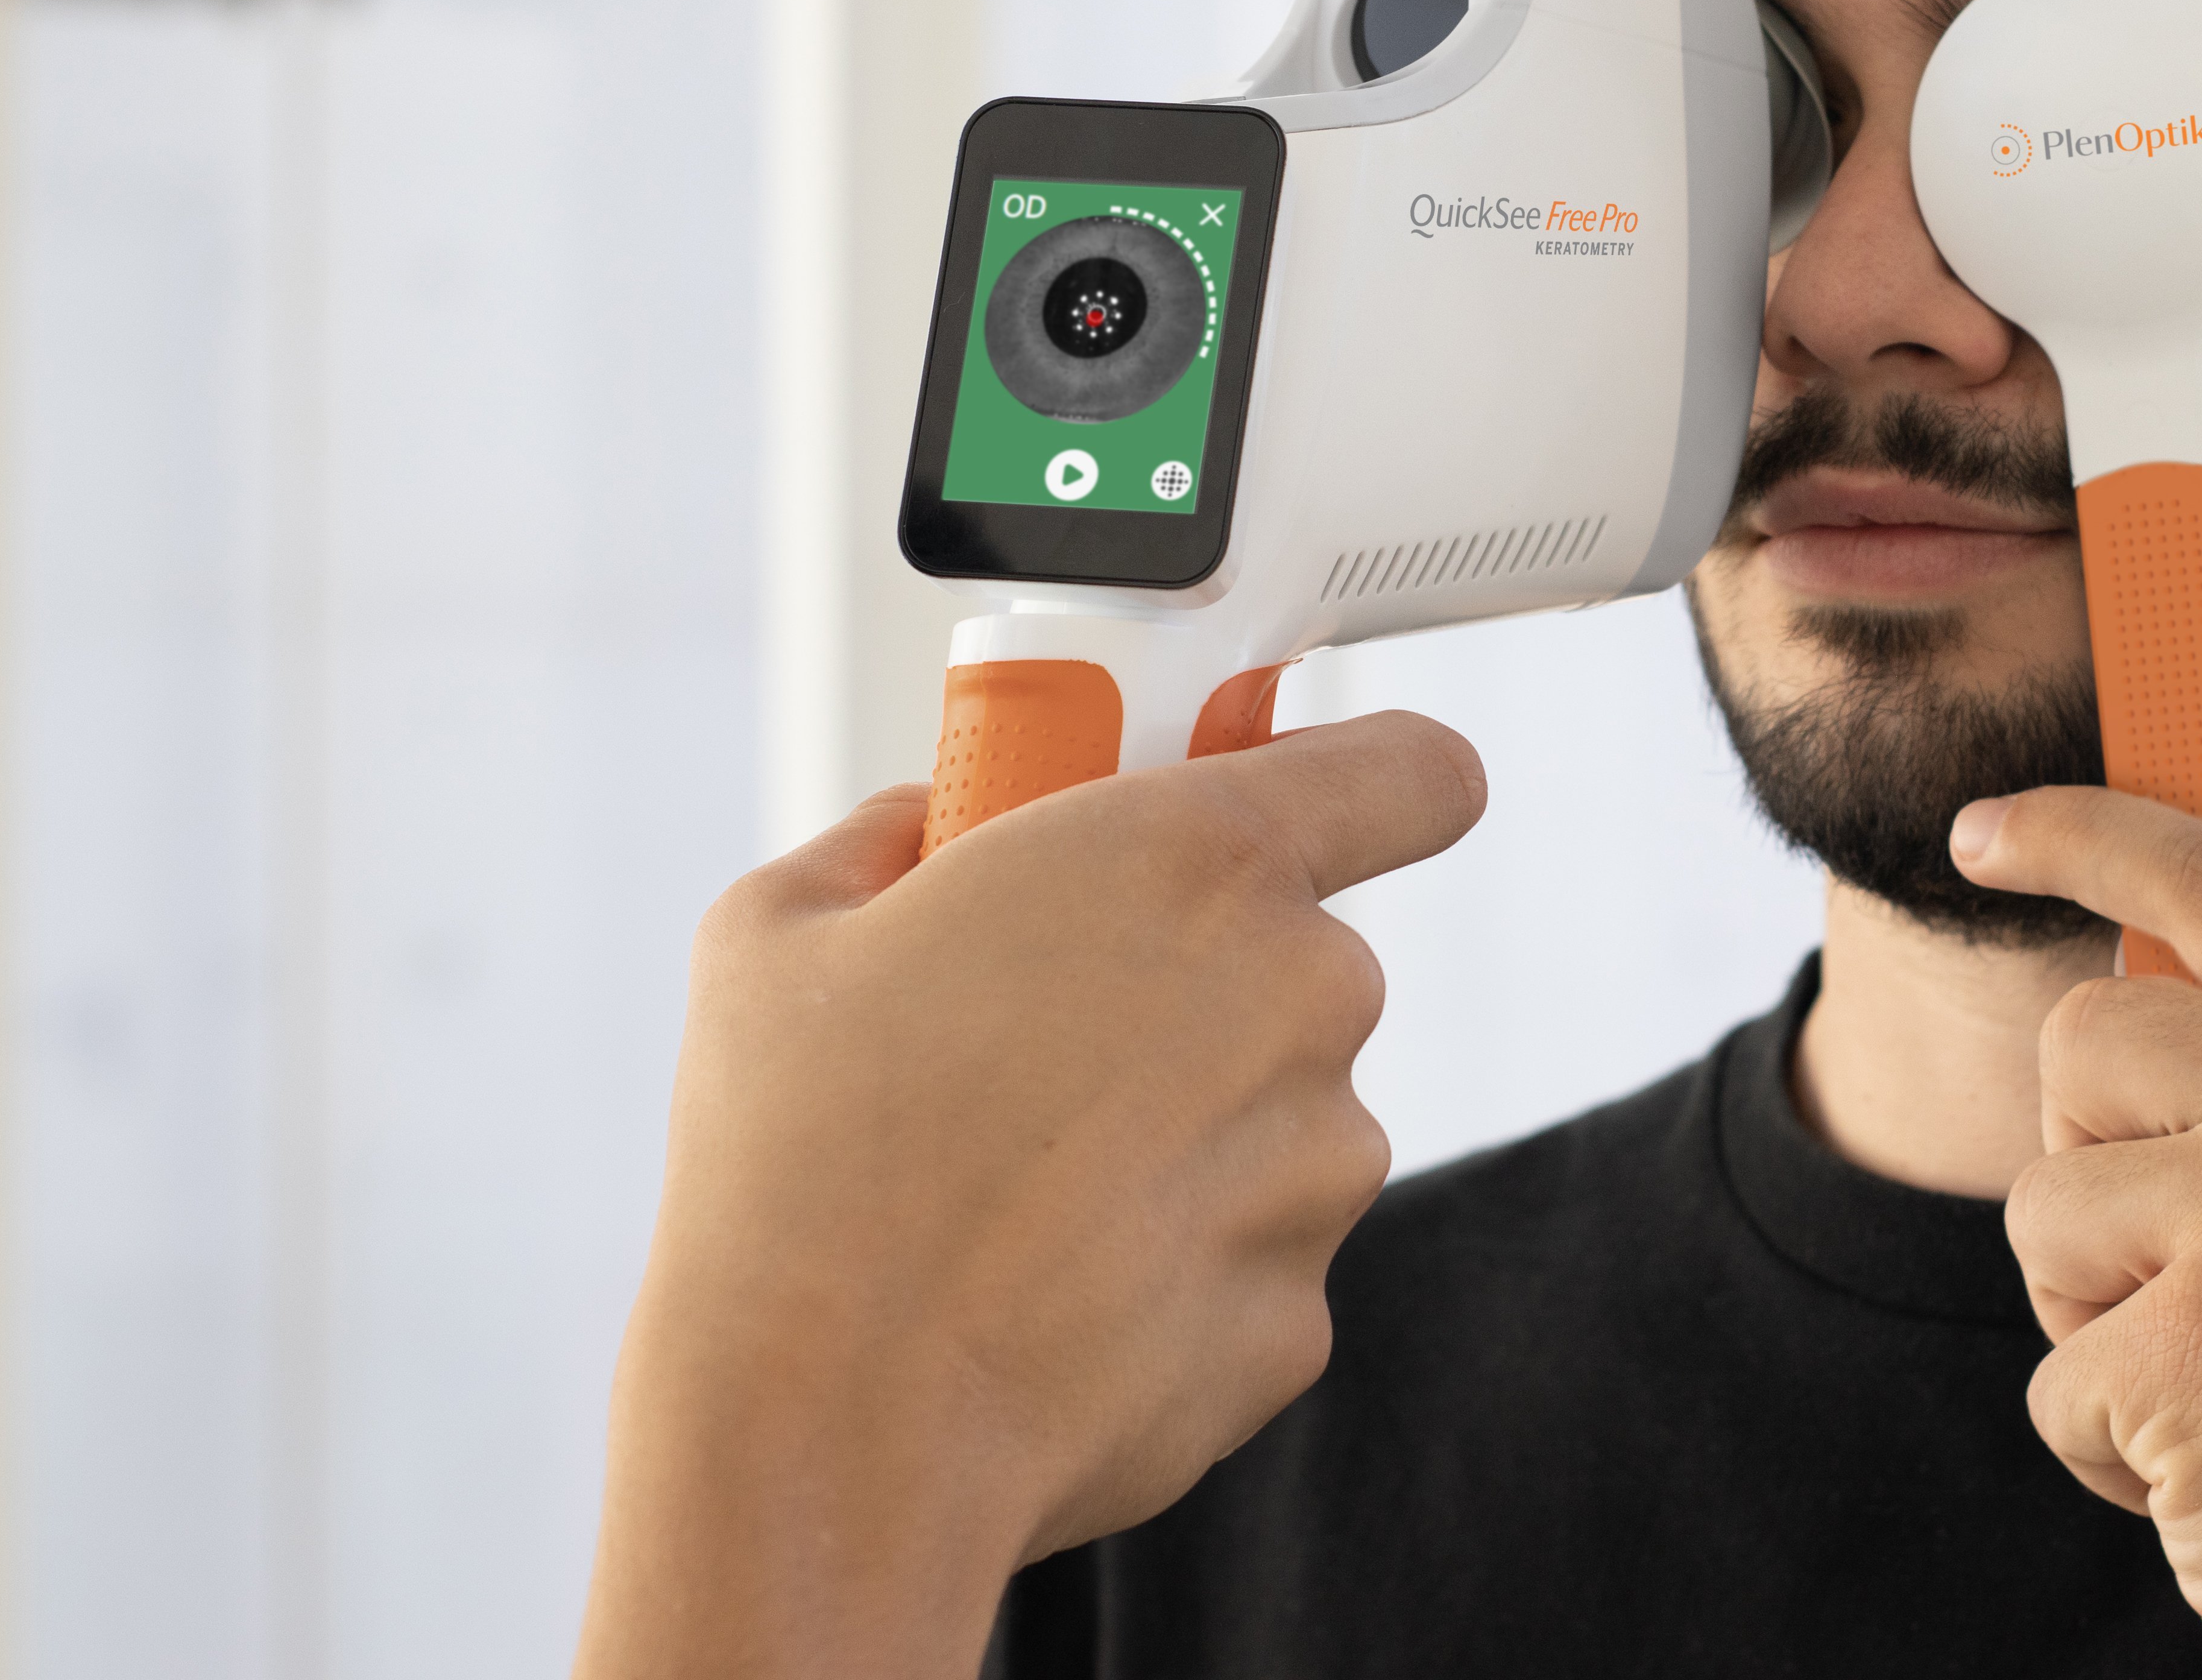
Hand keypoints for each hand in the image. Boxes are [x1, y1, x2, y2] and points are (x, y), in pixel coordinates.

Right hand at [573, 712, 1485, 1679]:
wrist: (827, 1428)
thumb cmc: (803, 1164)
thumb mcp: (784, 925)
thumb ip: (894, 839)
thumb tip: (923, 834)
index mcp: (1204, 860)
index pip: (1417, 773)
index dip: (1375, 787)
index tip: (1305, 810)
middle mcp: (1304, 999)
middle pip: (1304, 960)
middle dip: (1197, 987)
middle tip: (1043, 1033)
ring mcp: (1318, 1170)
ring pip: (1277, 1118)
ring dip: (1182, 1136)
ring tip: (1013, 1191)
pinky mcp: (1298, 1320)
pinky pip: (1247, 1260)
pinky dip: (1169, 1271)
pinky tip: (1043, 1297)